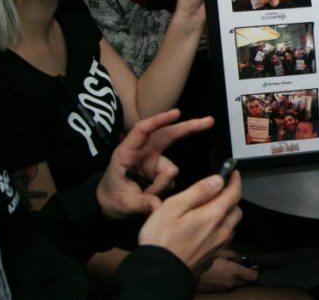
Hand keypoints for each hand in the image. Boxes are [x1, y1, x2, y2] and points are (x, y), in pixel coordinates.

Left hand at [97, 109, 214, 217]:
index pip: (143, 130)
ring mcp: (153, 160)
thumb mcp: (123, 203)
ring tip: (146, 197)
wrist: (109, 204)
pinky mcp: (159, 170)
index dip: (159, 120)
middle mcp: (142, 152)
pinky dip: (165, 187)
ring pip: (171, 168)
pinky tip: (152, 194)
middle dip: (188, 128)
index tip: (177, 113)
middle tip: (209, 121)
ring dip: (162, 184)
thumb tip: (158, 206)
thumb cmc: (111, 198)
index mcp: (127, 152)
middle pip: (167, 135)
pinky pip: (170, 177)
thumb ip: (141, 203)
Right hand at [139, 171, 242, 276]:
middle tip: (217, 193)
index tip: (233, 173)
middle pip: (236, 210)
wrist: (159, 274)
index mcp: (214, 215)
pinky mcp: (213, 258)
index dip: (235, 181)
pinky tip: (206, 230)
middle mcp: (222, 231)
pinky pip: (224, 239)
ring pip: (232, 226)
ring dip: (227, 215)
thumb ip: (199, 192)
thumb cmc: (161, 239)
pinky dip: (220, 230)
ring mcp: (219, 247)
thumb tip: (217, 180)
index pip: (234, 193)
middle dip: (230, 198)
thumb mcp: (174, 207)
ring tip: (210, 211)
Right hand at [195, 250, 258, 291]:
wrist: (184, 273)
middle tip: (240, 266)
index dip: (254, 270)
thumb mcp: (219, 252)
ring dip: (235, 278)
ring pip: (236, 284)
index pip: (254, 276)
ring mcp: (224, 289)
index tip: (251, 265)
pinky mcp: (217, 291)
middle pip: (246, 281)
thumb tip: (239, 257)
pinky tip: (219, 274)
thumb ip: (232, 254)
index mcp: (234, 272)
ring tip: (227, 269)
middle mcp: (231, 283)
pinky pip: (227, 286)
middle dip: (245, 274)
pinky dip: (227, 281)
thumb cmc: (202, 260)